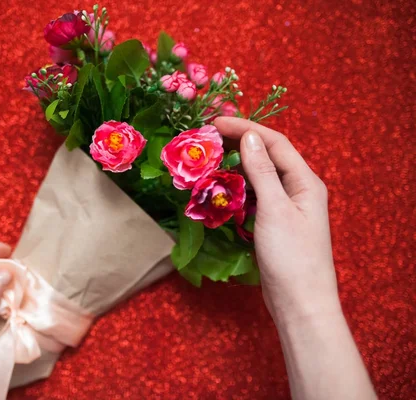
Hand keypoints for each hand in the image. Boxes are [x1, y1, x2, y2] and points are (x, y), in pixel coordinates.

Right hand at [214, 117, 340, 324]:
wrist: (299, 303)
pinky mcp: (274, 224)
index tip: (215, 123)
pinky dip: (237, 188)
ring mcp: (286, 207)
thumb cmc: (292, 257)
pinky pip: (254, 196)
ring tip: (209, 158)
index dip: (246, 128)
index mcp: (305, 182)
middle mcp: (298, 190)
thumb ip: (262, 172)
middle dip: (239, 143)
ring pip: (259, 176)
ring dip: (235, 165)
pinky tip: (220, 187)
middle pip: (267, 156)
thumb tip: (250, 137)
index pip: (275, 143)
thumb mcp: (275, 210)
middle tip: (208, 138)